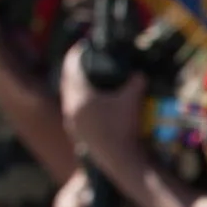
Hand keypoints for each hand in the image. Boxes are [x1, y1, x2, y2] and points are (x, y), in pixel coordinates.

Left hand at [59, 42, 147, 172]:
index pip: (71, 67)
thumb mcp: (133, 100)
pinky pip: (73, 109)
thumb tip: (139, 73)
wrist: (120, 160)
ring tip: (89, 79)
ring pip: (69, 96)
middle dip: (75, 69)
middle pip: (67, 81)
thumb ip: (136, 82)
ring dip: (76, 85)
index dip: (77, 53)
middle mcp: (70, 107)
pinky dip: (80, 100)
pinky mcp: (77, 132)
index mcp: (79, 96)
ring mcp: (72, 121)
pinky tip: (91, 102)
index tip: (84, 45)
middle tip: (86, 60)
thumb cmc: (124, 128)